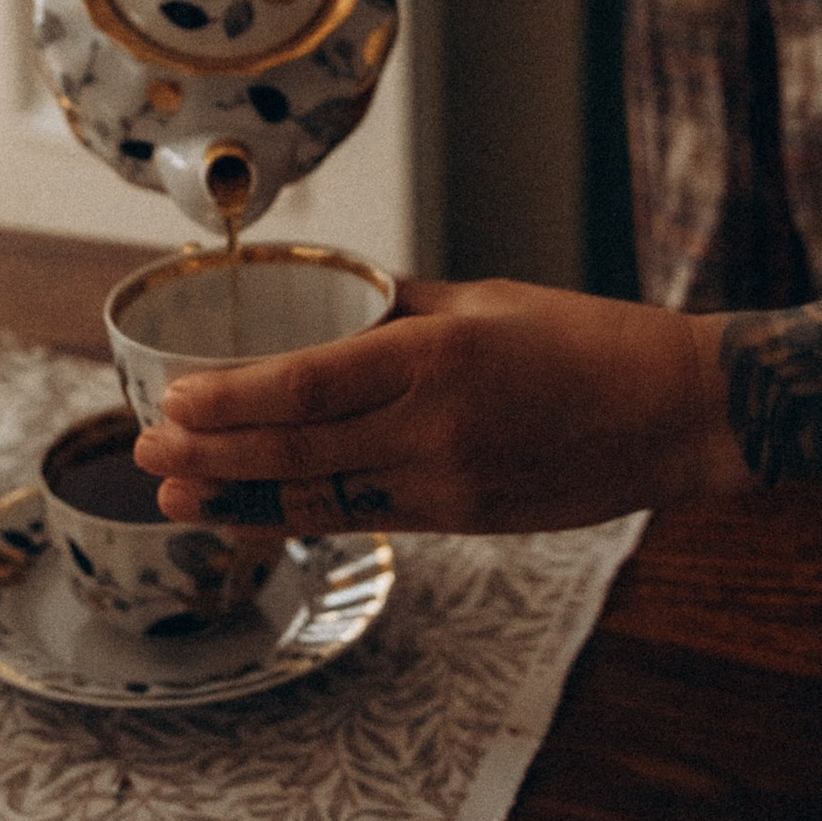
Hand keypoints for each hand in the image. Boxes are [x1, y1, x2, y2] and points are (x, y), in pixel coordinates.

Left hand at [132, 276, 734, 534]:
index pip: (305, 383)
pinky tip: (252, 516)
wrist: (678, 411)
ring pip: (319, 496)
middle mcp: (435, 427)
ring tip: (176, 494)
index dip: (228, 399)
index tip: (171, 398)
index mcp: (437, 357)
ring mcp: (450, 483)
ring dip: (237, 495)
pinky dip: (298, 517)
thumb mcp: (486, 301)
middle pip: (294, 448)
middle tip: (144, 451)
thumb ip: (400, 311)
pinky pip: (364, 518)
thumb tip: (328, 310)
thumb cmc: (589, 338)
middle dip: (209, 452)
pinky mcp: (467, 520)